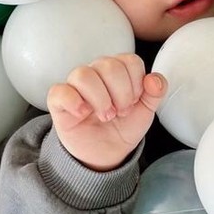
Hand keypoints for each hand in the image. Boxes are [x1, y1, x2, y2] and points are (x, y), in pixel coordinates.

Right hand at [47, 54, 166, 171]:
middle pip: (109, 66)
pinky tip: (84, 114)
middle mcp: (96, 72)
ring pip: (84, 75)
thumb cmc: (123, 126)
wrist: (106, 153)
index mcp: (118, 70)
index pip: (130, 60)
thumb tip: (154, 79)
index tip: (134, 101)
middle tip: (121, 112)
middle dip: (121, 93)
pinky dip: (74, 102)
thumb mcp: (146, 111)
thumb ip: (155, 93)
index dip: (136, 83)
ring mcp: (75, 85)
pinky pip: (60, 91)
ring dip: (100, 99)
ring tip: (106, 116)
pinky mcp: (58, 100)